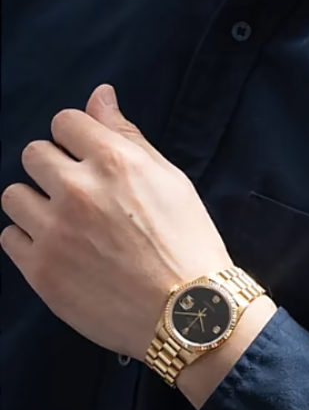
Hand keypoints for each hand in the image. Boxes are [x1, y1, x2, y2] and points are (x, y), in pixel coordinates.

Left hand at [0, 85, 232, 360]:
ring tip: (69, 225)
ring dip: (38, 204)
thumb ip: (129, 136)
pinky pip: (9, 237)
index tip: (88, 158)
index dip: (77, 138)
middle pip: (33, 153)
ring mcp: (55, 232)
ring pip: (14, 195)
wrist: (189, 313)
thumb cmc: (189, 244)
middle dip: (55, 167)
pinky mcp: (40, 270)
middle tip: (82, 195)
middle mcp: (79, 190)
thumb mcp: (172, 181)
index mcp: (116, 162)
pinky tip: (61, 250)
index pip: (65, 122)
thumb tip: (100, 96)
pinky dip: (30, 240)